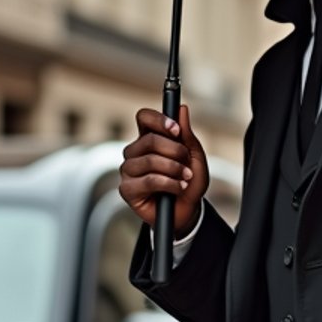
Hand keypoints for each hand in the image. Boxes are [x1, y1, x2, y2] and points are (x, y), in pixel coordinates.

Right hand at [119, 104, 208, 236]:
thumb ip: (187, 135)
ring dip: (174, 169)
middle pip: (149, 140)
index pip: (144, 118)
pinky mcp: (127, 189)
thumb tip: (182, 109)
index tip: (176, 130)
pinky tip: (178, 188)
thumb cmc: (188, 183)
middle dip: (175, 151)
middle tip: (187, 163)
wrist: (187, 212)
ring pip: (149, 160)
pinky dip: (168, 184)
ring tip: (186, 178)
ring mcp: (128, 170)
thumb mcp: (195, 158)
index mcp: (148, 139)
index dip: (159, 120)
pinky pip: (148, 180)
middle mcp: (135, 152)